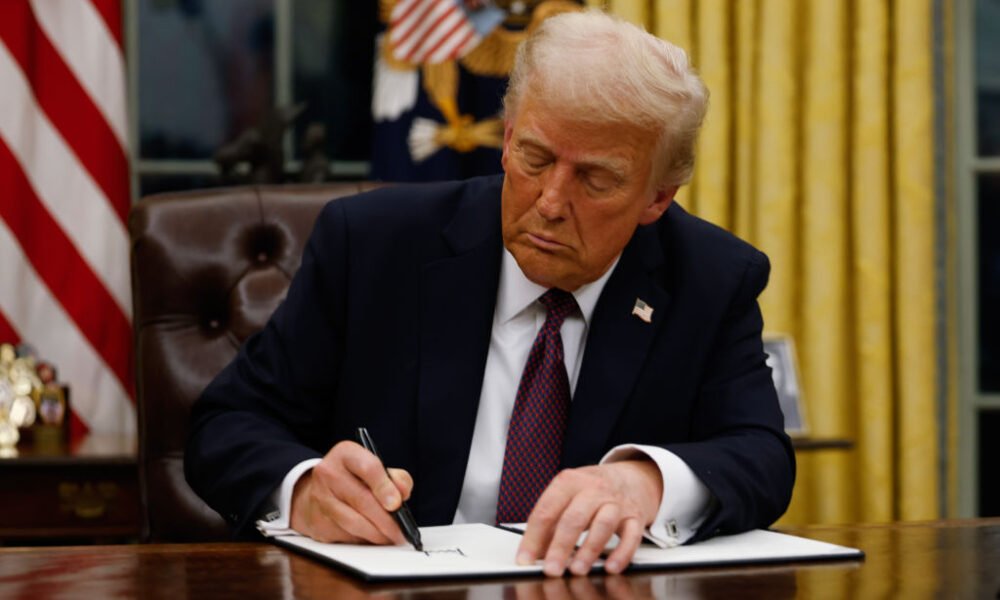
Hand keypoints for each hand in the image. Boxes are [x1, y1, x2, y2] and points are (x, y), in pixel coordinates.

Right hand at [289, 440, 413, 543]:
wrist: (319, 491)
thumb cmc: (354, 479)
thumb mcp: (375, 468)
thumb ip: (395, 478)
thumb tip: (402, 493)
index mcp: (346, 454)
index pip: (368, 468)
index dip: (385, 487)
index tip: (397, 504)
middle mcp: (329, 473)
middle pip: (362, 499)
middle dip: (386, 520)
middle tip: (401, 531)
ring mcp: (320, 498)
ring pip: (353, 522)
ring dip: (376, 534)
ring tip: (391, 537)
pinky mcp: (318, 521)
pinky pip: (345, 535)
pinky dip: (363, 540)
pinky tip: (373, 538)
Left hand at [516, 460, 661, 576]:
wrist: (630, 477)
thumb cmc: (592, 490)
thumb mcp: (567, 495)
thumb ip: (550, 522)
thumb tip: (533, 552)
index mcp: (569, 481)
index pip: (546, 510)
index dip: (533, 537)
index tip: (525, 559)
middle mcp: (594, 489)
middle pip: (574, 518)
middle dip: (561, 546)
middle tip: (551, 569)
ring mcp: (616, 502)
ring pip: (603, 524)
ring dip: (589, 549)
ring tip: (577, 570)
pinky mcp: (635, 516)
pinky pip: (632, 535)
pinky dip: (622, 552)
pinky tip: (611, 566)